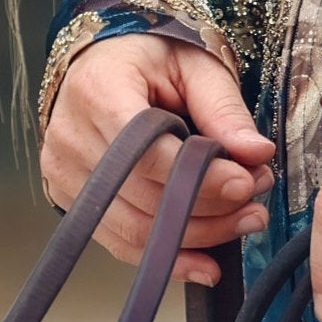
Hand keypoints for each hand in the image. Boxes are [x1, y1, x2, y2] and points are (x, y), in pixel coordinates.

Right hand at [40, 34, 275, 288]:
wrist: (103, 61)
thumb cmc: (149, 58)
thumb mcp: (194, 66)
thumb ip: (223, 109)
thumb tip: (257, 154)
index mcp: (99, 89)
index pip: (146, 152)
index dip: (198, 178)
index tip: (246, 184)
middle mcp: (70, 134)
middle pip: (143, 196)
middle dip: (210, 208)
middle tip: (256, 205)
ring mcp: (63, 171)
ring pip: (134, 229)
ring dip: (197, 236)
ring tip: (243, 223)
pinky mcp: (67, 198)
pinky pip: (120, 242)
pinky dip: (167, 257)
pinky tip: (205, 263)